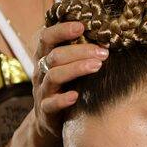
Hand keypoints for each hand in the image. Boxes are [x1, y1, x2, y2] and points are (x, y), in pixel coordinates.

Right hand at [32, 22, 108, 137]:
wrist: (50, 119)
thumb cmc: (65, 86)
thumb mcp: (67, 66)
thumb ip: (78, 51)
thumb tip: (106, 31)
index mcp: (45, 57)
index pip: (47, 37)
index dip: (61, 30)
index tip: (82, 26)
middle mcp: (41, 72)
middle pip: (55, 56)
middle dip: (80, 51)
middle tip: (103, 52)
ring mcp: (42, 91)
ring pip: (54, 76)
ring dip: (75, 69)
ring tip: (97, 66)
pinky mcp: (46, 111)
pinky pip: (51, 104)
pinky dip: (62, 100)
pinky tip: (76, 96)